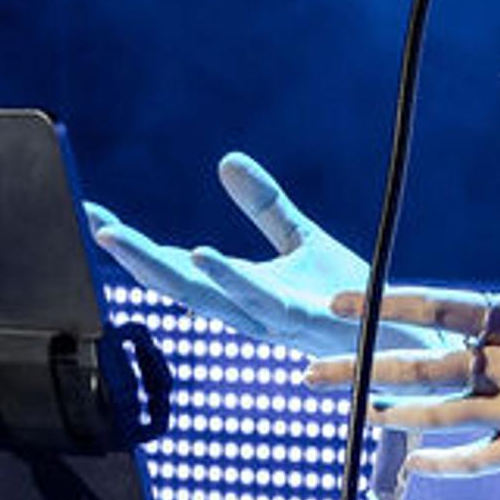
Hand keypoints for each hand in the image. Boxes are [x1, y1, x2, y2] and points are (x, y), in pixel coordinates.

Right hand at [86, 152, 456, 359]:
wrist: (407, 338)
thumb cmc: (353, 299)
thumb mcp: (303, 240)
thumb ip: (265, 205)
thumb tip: (226, 160)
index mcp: (241, 291)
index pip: (177, 266)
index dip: (135, 246)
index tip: (93, 216)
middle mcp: (248, 312)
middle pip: (179, 286)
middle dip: (133, 259)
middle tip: (94, 228)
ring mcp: (275, 322)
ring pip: (206, 298)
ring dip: (163, 270)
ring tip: (123, 240)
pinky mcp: (308, 321)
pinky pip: (259, 301)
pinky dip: (227, 280)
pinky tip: (201, 253)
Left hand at [305, 176, 499, 473]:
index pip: (439, 308)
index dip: (385, 306)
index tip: (340, 304)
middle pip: (423, 366)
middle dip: (362, 369)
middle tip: (309, 374)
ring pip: (441, 414)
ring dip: (392, 414)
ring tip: (349, 413)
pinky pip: (481, 460)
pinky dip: (446, 463)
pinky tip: (414, 467)